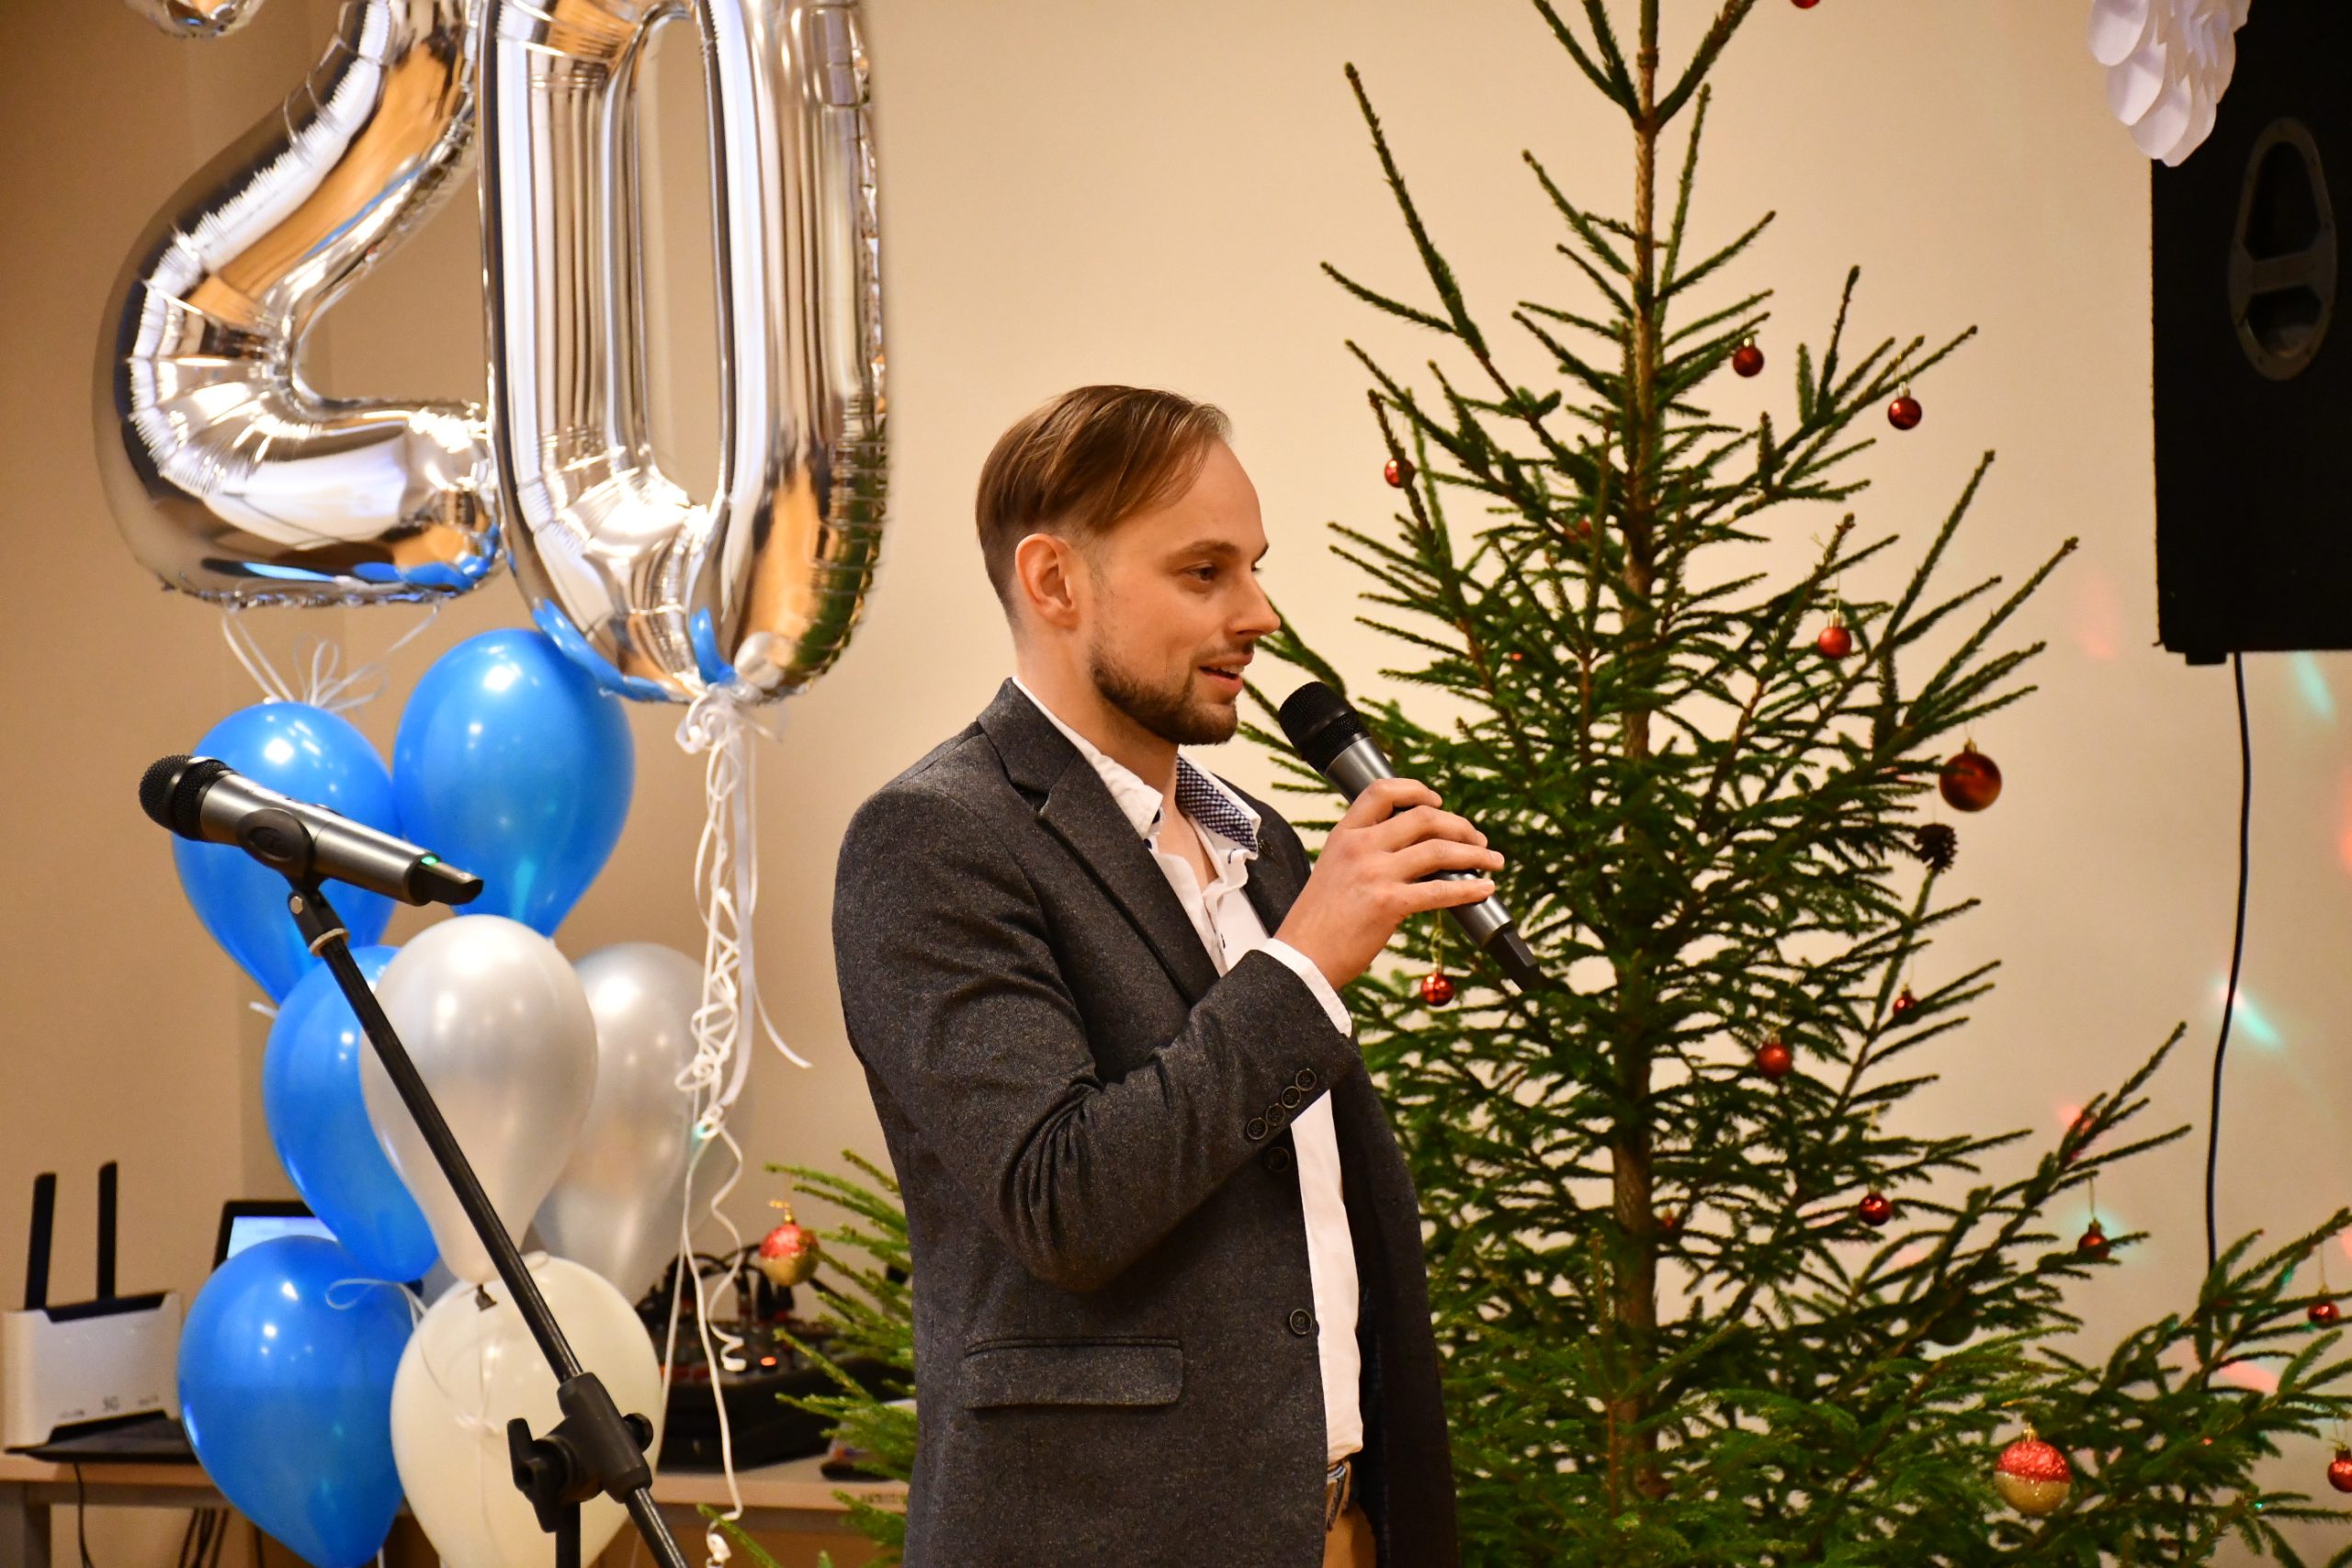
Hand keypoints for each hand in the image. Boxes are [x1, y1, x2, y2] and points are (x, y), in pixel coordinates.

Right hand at [1274, 777, 1503, 989]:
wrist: (1302, 958)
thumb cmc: (1318, 921)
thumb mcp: (1333, 869)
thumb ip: (1364, 854)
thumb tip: (1412, 852)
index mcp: (1345, 835)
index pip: (1382, 792)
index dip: (1416, 790)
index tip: (1437, 801)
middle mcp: (1361, 847)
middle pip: (1424, 818)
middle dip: (1460, 825)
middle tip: (1478, 838)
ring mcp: (1375, 873)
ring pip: (1439, 849)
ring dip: (1475, 853)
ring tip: (1493, 860)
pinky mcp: (1389, 903)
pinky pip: (1440, 890)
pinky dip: (1469, 888)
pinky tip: (1484, 889)